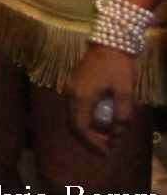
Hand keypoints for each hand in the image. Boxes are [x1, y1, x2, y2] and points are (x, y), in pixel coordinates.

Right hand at [70, 40, 138, 154]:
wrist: (108, 42)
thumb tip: (117, 134)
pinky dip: (86, 119)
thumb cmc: (117, 67)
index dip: (92, 143)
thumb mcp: (125, 92)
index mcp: (81, 97)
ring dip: (88, 129)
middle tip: (107, 147)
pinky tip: (100, 120)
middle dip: (90, 138)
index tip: (107, 152)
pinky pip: (75, 108)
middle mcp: (70, 94)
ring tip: (106, 136)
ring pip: (74, 116)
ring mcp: (70, 88)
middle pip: (74, 124)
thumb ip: (121, 115)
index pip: (80, 128)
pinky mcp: (73, 84)